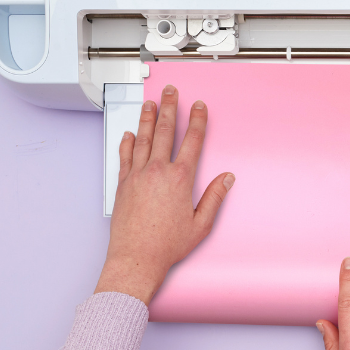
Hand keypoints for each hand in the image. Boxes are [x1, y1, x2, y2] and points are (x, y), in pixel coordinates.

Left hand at [94, 84, 233, 304]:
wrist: (136, 257)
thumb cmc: (166, 245)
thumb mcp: (201, 224)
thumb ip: (215, 197)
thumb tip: (226, 179)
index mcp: (180, 179)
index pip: (192, 141)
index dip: (197, 120)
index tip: (198, 106)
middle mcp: (157, 171)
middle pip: (166, 131)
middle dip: (171, 108)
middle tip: (172, 92)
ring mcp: (137, 175)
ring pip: (143, 138)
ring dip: (148, 118)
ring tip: (151, 103)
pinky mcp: (123, 184)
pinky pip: (125, 156)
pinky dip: (127, 142)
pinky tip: (129, 133)